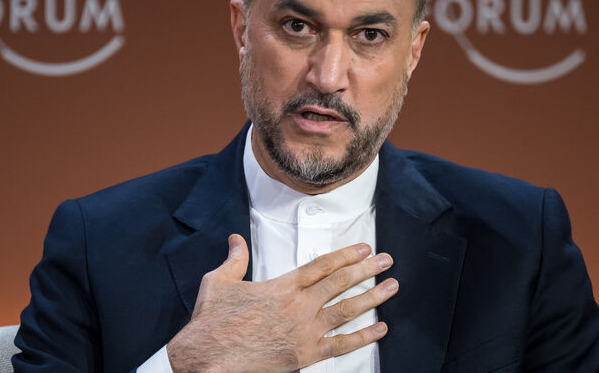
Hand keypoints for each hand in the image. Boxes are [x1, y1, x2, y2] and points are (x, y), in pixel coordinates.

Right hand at [166, 234, 397, 372]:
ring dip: (372, 297)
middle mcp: (298, 305)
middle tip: (385, 261)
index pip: (321, 265)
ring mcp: (304, 330)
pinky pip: (341, 345)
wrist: (207, 357)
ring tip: (391, 287)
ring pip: (346, 309)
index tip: (363, 248)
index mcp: (281, 286)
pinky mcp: (305, 354)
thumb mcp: (218, 281)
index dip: (345, 255)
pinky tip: (380, 330)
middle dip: (366, 270)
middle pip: (340, 282)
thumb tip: (236, 240)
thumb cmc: (212, 323)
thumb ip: (234, 259)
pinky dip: (363, 338)